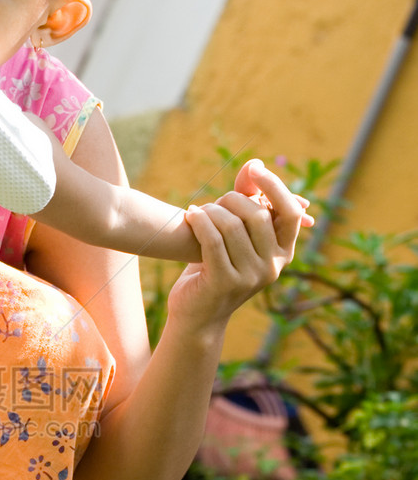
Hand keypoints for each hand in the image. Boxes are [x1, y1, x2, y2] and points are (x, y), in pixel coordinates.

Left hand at [169, 160, 308, 334]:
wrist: (197, 316)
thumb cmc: (216, 268)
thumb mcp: (236, 235)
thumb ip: (247, 201)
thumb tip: (254, 163)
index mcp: (282, 253)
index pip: (290, 212)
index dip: (274, 187)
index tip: (254, 170)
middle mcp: (272, 267)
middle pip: (257, 214)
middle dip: (231, 199)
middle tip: (212, 203)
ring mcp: (250, 277)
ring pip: (232, 225)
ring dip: (210, 211)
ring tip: (198, 213)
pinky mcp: (224, 282)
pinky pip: (212, 240)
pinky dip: (199, 221)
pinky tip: (189, 215)